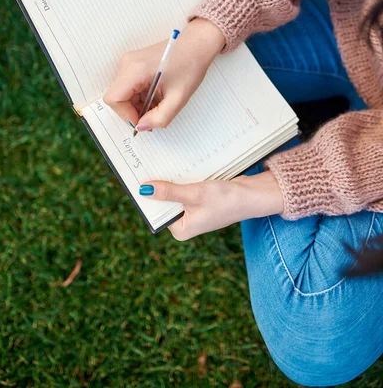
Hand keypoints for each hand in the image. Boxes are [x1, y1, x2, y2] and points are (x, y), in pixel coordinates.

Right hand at [104, 18, 224, 129]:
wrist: (197, 44)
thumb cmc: (190, 64)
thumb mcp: (178, 98)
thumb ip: (159, 118)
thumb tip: (142, 126)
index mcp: (135, 69)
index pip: (114, 99)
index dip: (126, 115)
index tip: (143, 121)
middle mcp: (128, 63)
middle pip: (117, 97)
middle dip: (133, 111)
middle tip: (154, 116)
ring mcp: (130, 62)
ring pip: (124, 93)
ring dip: (138, 105)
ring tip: (160, 104)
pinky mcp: (134, 64)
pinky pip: (130, 87)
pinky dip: (141, 97)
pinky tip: (158, 96)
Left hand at [140, 171, 283, 239]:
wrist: (253, 196)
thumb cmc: (226, 200)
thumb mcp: (194, 194)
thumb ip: (169, 192)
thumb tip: (144, 189)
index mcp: (180, 229)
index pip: (156, 211)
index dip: (148, 194)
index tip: (137, 176)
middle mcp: (185, 222)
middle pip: (164, 201)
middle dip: (160, 185)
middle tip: (148, 164)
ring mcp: (192, 211)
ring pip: (173, 192)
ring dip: (170, 179)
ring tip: (160, 162)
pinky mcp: (199, 200)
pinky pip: (184, 188)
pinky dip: (182, 178)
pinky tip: (178, 166)